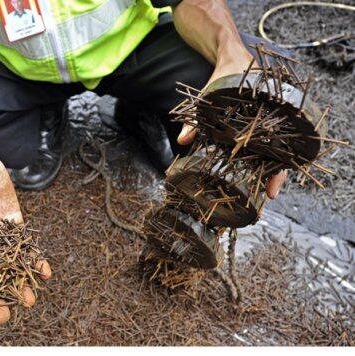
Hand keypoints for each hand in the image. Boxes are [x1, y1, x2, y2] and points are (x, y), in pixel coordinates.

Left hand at [176, 55, 286, 198]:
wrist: (232, 57)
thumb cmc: (225, 76)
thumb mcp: (209, 97)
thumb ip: (196, 120)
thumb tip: (182, 140)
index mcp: (269, 113)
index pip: (280, 149)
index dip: (276, 173)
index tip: (271, 193)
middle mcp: (273, 120)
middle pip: (280, 154)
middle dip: (274, 176)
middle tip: (268, 196)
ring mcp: (268, 123)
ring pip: (274, 151)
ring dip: (267, 169)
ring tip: (260, 190)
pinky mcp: (260, 123)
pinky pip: (263, 143)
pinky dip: (258, 156)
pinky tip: (250, 170)